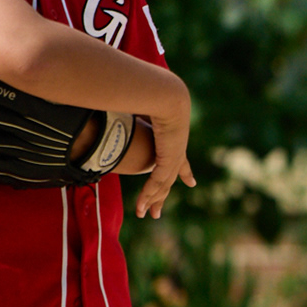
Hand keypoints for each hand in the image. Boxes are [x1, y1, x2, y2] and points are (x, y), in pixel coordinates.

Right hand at [137, 98, 195, 218]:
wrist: (165, 93)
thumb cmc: (151, 92)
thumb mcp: (140, 104)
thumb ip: (130, 108)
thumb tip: (115, 101)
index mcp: (174, 138)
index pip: (180, 159)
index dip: (185, 171)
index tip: (191, 182)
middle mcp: (177, 150)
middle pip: (170, 178)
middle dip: (162, 196)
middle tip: (158, 211)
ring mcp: (174, 156)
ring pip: (163, 184)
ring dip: (153, 200)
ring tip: (146, 215)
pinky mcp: (168, 159)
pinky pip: (157, 181)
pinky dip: (148, 194)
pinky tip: (142, 205)